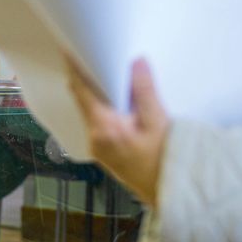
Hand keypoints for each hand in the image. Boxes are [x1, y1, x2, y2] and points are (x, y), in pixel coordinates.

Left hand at [66, 56, 168, 207]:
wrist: (168, 191)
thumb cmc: (164, 161)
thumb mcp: (157, 121)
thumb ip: (144, 90)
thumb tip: (136, 63)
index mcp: (104, 128)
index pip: (82, 90)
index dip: (76, 68)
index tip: (73, 50)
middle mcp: (94, 138)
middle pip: (83, 99)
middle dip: (87, 77)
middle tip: (91, 54)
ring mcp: (97, 147)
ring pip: (90, 111)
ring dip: (96, 93)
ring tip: (105, 72)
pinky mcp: (104, 151)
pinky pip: (97, 122)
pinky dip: (103, 107)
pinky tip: (116, 100)